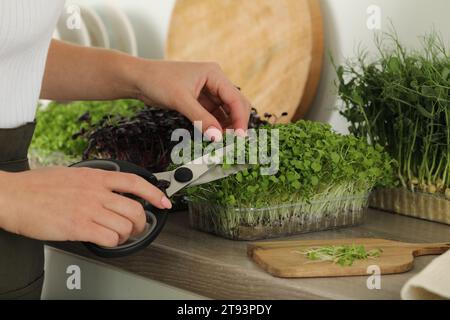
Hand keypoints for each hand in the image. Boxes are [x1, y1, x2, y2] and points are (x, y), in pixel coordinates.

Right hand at [0, 167, 171, 246]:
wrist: (14, 196)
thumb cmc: (38, 186)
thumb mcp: (72, 174)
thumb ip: (93, 181)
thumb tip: (108, 188)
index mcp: (96, 177)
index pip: (135, 181)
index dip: (155, 192)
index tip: (164, 201)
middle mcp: (96, 192)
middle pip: (135, 208)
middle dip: (142, 222)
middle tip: (138, 227)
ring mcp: (89, 209)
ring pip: (126, 225)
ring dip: (127, 234)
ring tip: (119, 235)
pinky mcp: (79, 227)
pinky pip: (110, 238)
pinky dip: (113, 242)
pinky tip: (105, 240)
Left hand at [133, 61, 251, 137]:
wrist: (139, 79)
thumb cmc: (157, 80)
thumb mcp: (181, 100)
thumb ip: (201, 119)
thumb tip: (218, 137)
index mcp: (214, 74)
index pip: (235, 98)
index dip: (240, 118)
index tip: (239, 136)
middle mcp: (215, 81)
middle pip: (235, 104)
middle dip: (236, 122)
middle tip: (233, 141)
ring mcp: (208, 91)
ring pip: (226, 111)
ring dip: (226, 126)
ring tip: (223, 141)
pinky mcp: (200, 100)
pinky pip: (214, 115)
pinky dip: (215, 125)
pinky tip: (214, 135)